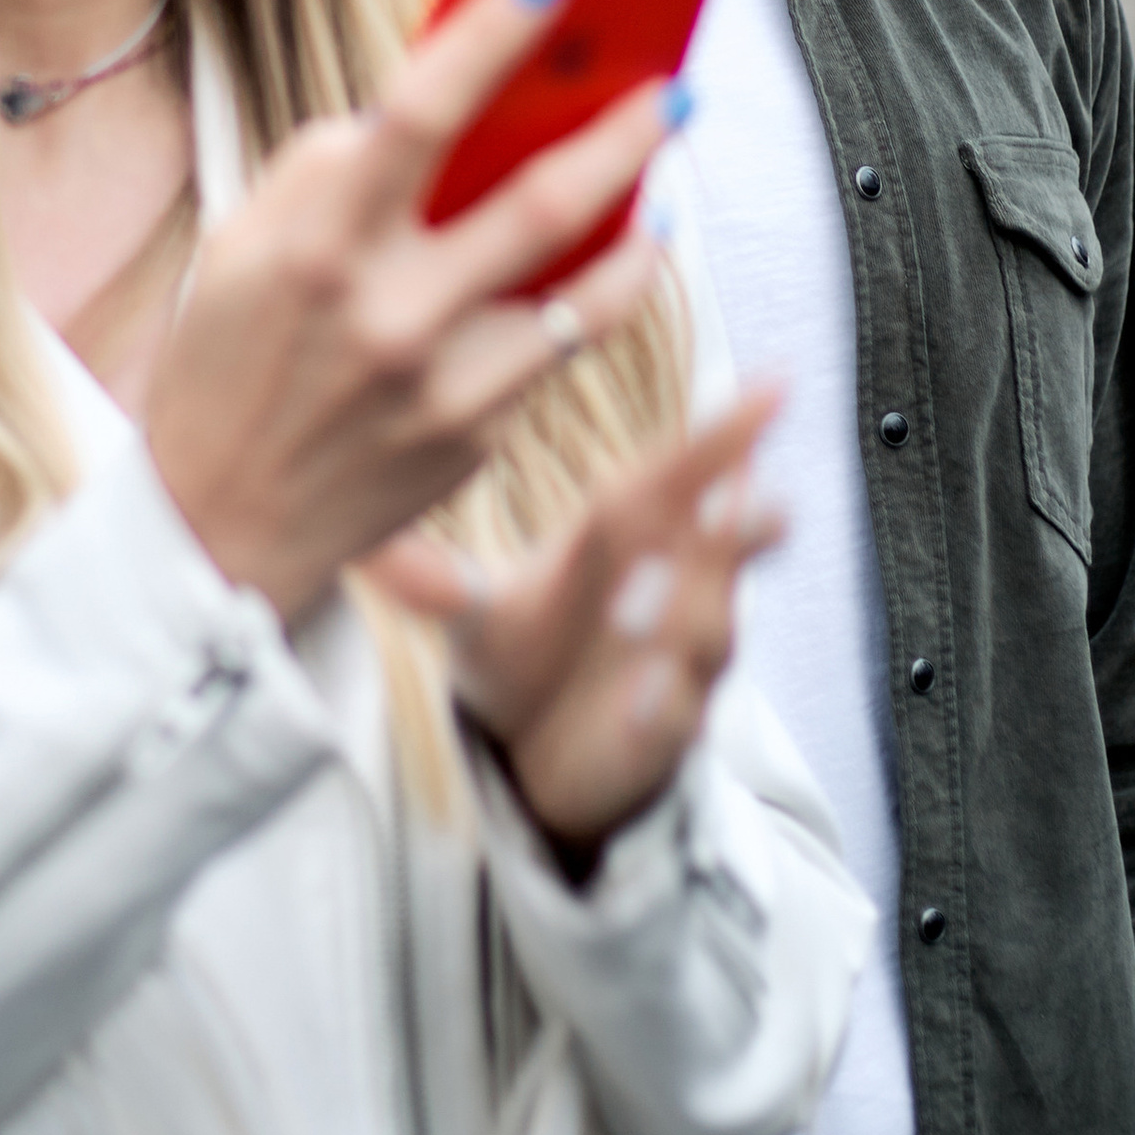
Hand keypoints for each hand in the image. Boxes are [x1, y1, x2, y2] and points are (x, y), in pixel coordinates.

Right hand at [149, 0, 676, 621]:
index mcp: (315, 246)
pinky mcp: (479, 437)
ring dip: (639, 216)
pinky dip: (606, 291)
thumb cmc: (226, 364)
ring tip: (663, 164)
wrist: (216, 531)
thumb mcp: (238, 247)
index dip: (492, 35)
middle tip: (671, 86)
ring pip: (584, 287)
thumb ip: (324, 170)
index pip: (419, 112)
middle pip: (539, 204)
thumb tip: (419, 104)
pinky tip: (627, 254)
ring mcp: (444, 385)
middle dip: (621, 132)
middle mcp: (388, 314)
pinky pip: (565, 347)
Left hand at [372, 383, 786, 855]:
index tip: (775, 382)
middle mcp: (677, 586)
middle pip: (728, 543)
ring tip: (670, 590)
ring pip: (708, 626)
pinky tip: (645, 692)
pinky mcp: (668, 728)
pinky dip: (662, 701)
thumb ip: (433, 577)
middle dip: (744, 520)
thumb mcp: (477, 607)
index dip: (731, 430)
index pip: (691, 470)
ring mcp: (680, 657)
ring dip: (692, 610)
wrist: (544, 752)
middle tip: (745, 494)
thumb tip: (360, 541)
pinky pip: (677, 712)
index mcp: (635, 533)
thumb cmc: (529, 647)